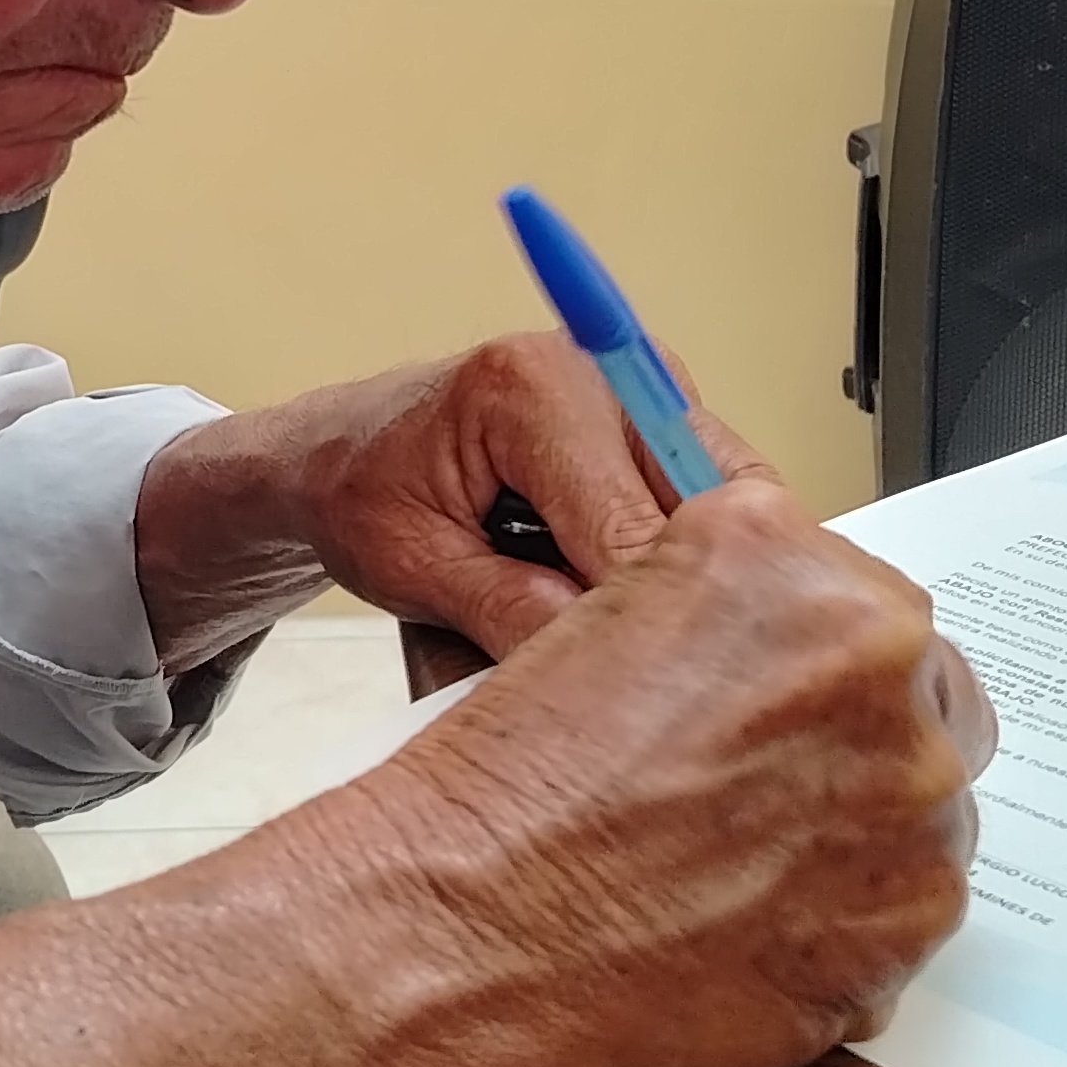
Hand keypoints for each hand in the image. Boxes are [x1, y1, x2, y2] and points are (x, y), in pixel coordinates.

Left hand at [147, 332, 766, 664]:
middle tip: (644, 688)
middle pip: (699, 511)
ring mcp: (645, 387)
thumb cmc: (364, 493)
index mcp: (533, 389)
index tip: (635, 697)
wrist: (344, 449)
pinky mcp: (664, 419)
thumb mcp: (410, 564)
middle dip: (677, 602)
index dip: (639, 622)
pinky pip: (710, 500)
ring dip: (690, 581)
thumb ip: (504, 606)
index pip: (629, 527)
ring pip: (722, 507)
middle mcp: (605, 369)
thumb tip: (594, 664)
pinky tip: (646, 610)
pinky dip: (688, 560)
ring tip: (637, 651)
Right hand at [295, 479, 995, 1066]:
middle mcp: (872, 666)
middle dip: (846, 733)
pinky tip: (745, 927)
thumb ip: (728, 615)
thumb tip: (791, 659)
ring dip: (851, 826)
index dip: (807, 654)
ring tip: (729, 869)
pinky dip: (847, 918)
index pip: (852, 591)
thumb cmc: (492, 799)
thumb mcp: (605, 617)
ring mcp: (910, 799)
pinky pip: (909, 904)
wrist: (445, 945)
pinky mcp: (909, 923)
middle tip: (748, 787)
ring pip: (919, 801)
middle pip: (912, 687)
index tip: (772, 695)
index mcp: (788, 565)